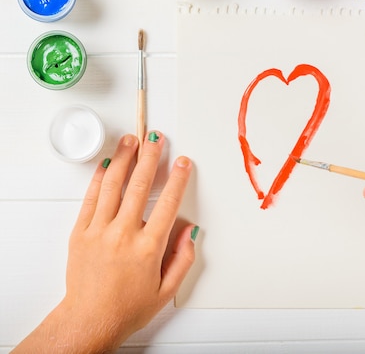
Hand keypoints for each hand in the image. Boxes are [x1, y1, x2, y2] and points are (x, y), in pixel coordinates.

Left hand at [14, 132, 196, 351]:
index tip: (184, 162)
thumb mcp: (167, 289)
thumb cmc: (127, 307)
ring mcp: (99, 231)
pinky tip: (107, 164)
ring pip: (113, 185)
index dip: (178, 178)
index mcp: (148, 248)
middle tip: (157, 139)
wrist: (89, 320)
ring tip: (131, 140)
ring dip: (124, 158)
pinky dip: (99, 178)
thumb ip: (183, 258)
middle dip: (151, 157)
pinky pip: (91, 198)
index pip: (168, 203)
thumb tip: (190, 230)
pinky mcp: (80, 232)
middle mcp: (123, 234)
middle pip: (139, 185)